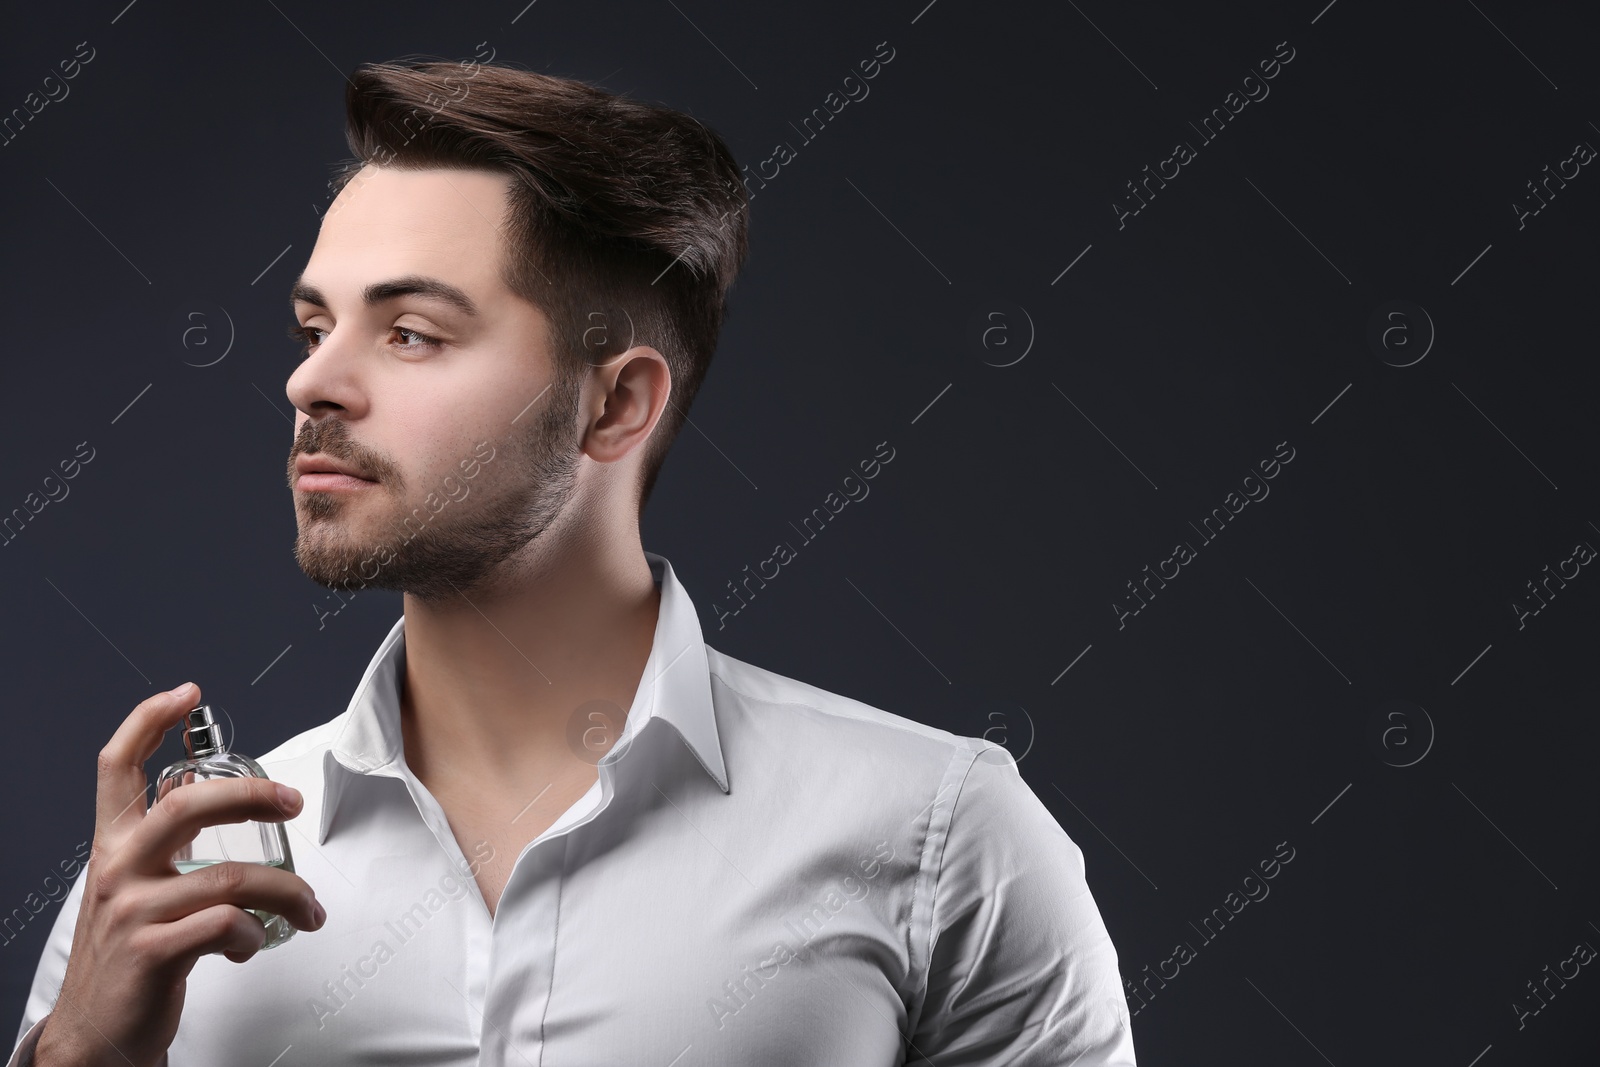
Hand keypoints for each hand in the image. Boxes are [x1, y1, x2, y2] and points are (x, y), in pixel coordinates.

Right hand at [34, 683, 325, 1066]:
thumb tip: (202, 785)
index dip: (147, 722)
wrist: (97, 1033)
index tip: (186, 694)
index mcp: (114, 845)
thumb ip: (161, 840)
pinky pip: (227, 926)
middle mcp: (119, 870)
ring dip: (287, 892)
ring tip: (309, 909)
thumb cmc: (129, 954)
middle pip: (187, 805)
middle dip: (252, 794)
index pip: (115, 767)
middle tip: (292, 801)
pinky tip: (254, 944)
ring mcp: (134, 911)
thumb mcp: (133, 886)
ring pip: (231, 876)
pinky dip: (256, 934)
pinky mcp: (154, 953)